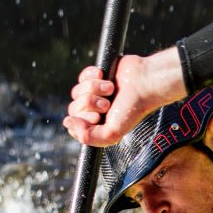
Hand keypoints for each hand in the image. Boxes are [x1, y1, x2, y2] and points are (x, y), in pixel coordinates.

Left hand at [62, 47, 186, 147]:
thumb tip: (67, 122)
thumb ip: (88, 136)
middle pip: (73, 108)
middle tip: (107, 104)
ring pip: (76, 92)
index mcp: (96, 126)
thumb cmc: (132, 109)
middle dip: (90, 104)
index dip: (81, 121)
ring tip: (110, 89)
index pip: (74, 126)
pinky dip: (91, 75)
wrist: (144, 82)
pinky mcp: (96, 76)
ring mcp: (94, 93)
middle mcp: (94, 111)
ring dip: (93, 89)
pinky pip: (82, 77)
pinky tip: (104, 76)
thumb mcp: (111, 133)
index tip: (97, 118)